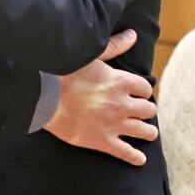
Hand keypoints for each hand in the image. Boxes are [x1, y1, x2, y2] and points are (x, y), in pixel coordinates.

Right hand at [44, 29, 158, 166]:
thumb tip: (133, 35)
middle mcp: (123, 104)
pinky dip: (135, 157)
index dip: (143, 91)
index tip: (140, 93)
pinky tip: (140, 159)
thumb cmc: (66, 73)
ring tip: (149, 132)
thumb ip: (115, 46)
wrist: (45, 97)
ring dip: (148, 132)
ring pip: (144, 131)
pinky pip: (126, 152)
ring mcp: (114, 124)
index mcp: (121, 82)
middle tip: (143, 112)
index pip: (145, 88)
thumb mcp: (92, 56)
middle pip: (148, 110)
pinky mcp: (103, 141)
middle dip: (147, 110)